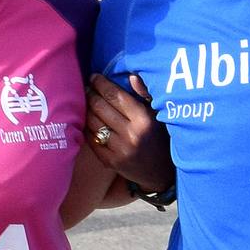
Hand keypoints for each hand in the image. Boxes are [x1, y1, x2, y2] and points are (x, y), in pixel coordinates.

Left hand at [86, 73, 172, 193]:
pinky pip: (91, 139)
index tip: (94, 77)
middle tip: (87, 87)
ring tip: (86, 101)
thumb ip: (145, 94)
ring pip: (93, 122)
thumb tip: (131, 76)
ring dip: (86, 108)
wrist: (163, 173)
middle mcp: (131, 134)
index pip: (115, 96)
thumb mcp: (158, 115)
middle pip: (100, 107)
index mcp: (144, 119)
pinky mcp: (110, 162)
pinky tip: (87, 120)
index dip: (101, 83)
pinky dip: (86, 127)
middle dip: (90, 93)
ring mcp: (120, 150)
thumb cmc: (161, 138)